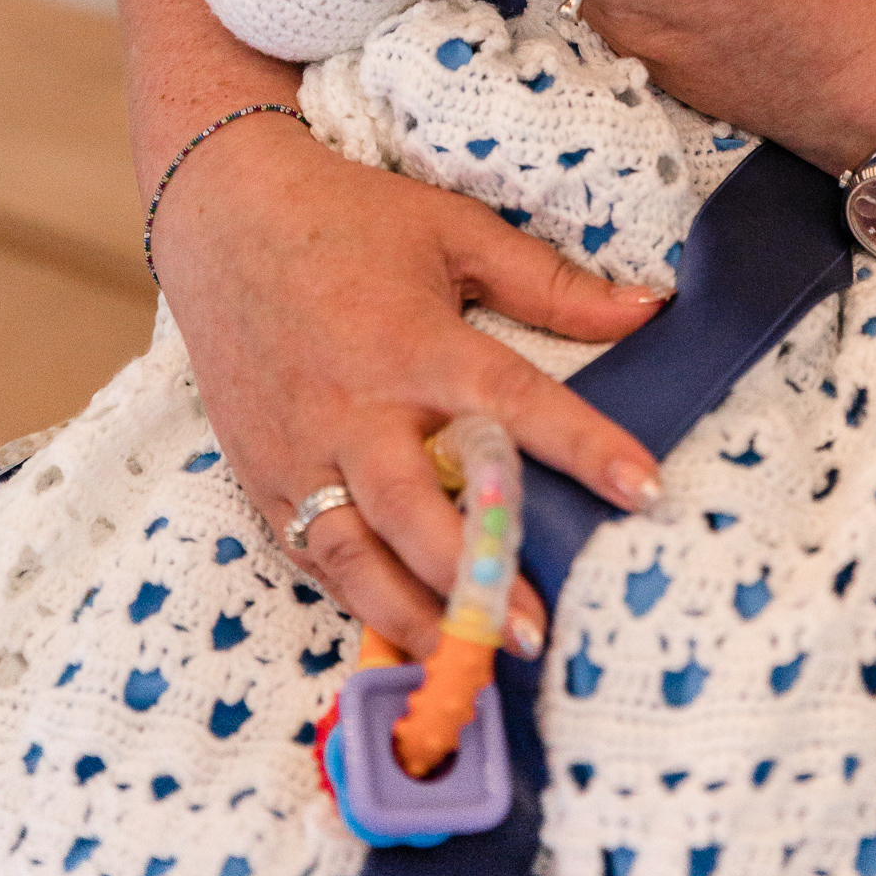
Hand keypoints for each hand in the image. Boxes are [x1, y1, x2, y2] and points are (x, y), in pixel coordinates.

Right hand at [119, 0, 664, 658]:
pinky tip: (400, 630)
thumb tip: (652, 310)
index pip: (511, 402)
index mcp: (413, 340)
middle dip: (478, 577)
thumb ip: (553, 285)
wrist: (224, 215)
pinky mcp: (261, 474)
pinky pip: (309, 553)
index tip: (644, 488)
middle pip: (417, 509)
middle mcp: (354, 405)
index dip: (582, 446)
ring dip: (411, 616)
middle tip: (538, 632)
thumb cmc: (351, 219)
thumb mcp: (457, 232)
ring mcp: (299, 448)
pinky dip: (354, 598)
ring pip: (354, 555)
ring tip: (466, 660)